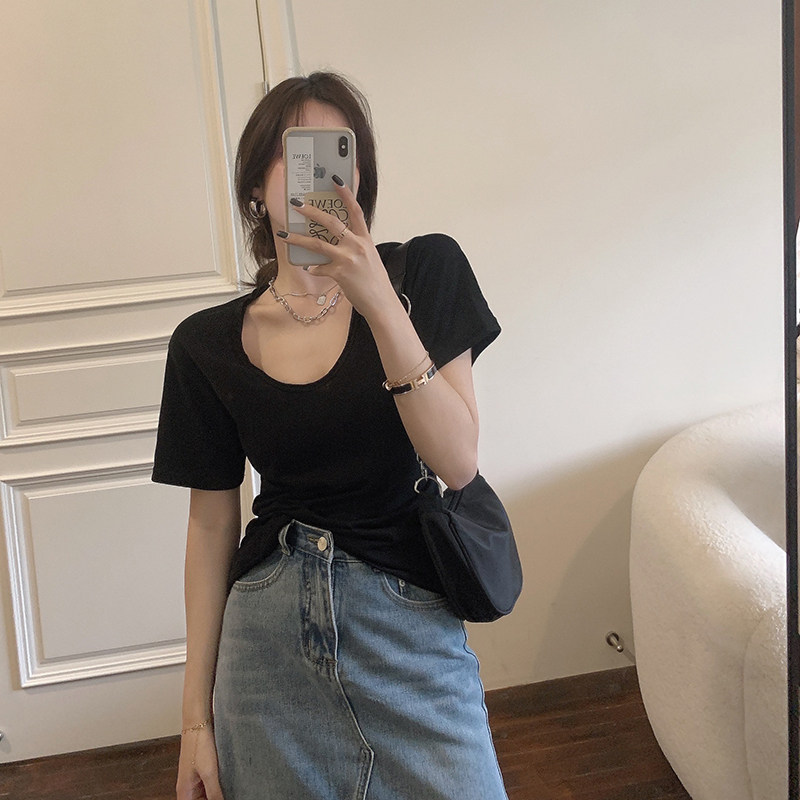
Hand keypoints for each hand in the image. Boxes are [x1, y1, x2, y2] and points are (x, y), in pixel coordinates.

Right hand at [175, 727, 224, 799]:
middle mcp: (188, 788)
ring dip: (217, 792)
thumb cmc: (199, 743)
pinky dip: (218, 784)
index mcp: (185, 793)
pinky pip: (210, 784)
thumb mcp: (210, 773)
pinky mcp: (203, 770)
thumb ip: (215, 793)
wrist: (199, 721)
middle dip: (215, 798)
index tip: (222, 798)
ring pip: (206, 794)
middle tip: (229, 793)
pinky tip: (228, 780)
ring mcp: (195, 779)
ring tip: (230, 787)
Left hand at [277, 179, 397, 319]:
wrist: (381, 303)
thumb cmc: (375, 282)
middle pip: (331, 222)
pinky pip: (319, 267)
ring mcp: (348, 258)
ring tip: (284, 234)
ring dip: (298, 238)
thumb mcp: (368, 258)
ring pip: (317, 243)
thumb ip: (354, 247)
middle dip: (311, 211)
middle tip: (296, 204)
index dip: (345, 193)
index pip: (355, 210)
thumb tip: (334, 242)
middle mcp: (357, 245)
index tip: (335, 180)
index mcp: (365, 239)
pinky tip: (310, 268)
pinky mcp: (340, 273)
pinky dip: (313, 267)